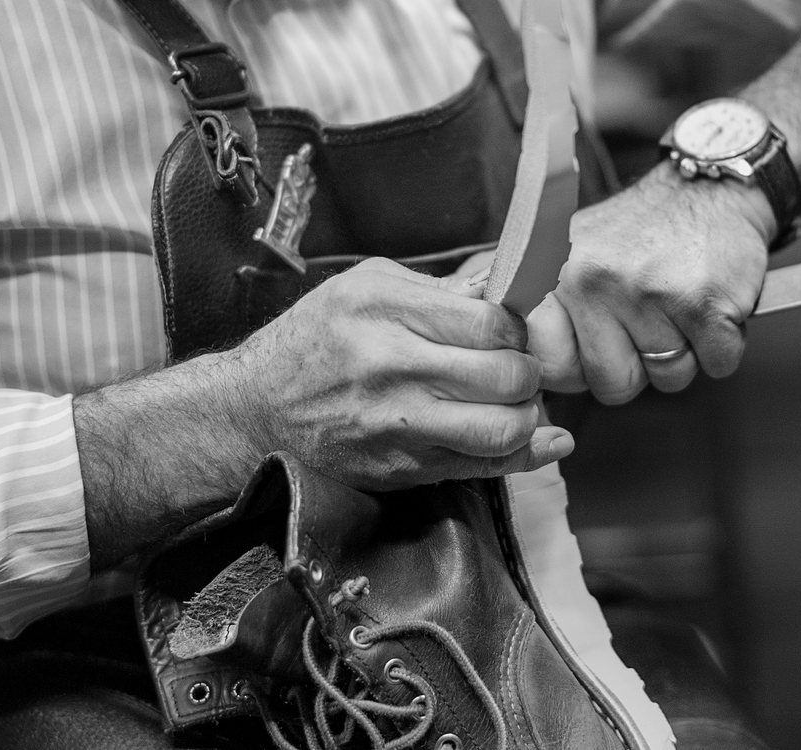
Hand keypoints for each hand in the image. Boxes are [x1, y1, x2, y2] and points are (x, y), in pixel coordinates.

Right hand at [235, 257, 572, 489]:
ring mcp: (400, 426)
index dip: (517, 329)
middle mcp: (393, 369)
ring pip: (503, 428)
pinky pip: (484, 467)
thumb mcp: (365, 288)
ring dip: (528, 415)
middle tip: (520, 368)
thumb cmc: (314, 340)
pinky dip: (526, 455)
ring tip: (517, 402)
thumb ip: (438, 289)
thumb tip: (506, 284)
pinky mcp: (405, 469)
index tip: (511, 333)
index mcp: (384, 311)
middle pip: (506, 375)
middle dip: (529, 371)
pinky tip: (545, 441)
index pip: (491, 323)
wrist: (255, 411)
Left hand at [529, 166, 772, 403]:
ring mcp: (648, 294)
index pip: (550, 365)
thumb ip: (551, 309)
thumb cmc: (644, 232)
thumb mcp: (578, 255)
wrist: (711, 187)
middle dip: (639, 367)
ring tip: (681, 306)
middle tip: (651, 323)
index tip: (596, 350)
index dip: (580, 370)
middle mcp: (594, 283)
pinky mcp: (702, 304)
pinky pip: (716, 364)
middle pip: (614, 385)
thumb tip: (531, 369)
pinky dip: (722, 345)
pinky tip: (710, 306)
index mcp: (559, 276)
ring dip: (685, 354)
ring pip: (669, 378)